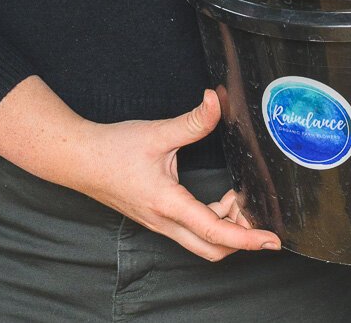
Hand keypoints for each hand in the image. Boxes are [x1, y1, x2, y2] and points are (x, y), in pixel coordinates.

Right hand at [69, 89, 279, 261]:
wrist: (79, 160)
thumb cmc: (113, 150)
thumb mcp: (157, 132)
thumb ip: (193, 121)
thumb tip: (216, 101)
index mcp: (168, 204)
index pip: (215, 232)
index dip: (247, 238)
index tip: (271, 240)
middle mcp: (165, 222)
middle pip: (212, 250)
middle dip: (241, 237)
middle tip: (256, 212)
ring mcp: (160, 225)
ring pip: (202, 244)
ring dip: (225, 228)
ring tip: (236, 198)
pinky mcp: (157, 220)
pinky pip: (191, 233)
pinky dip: (211, 223)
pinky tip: (217, 200)